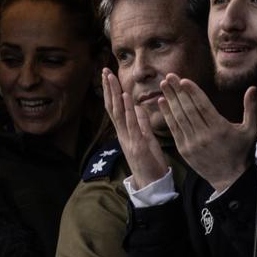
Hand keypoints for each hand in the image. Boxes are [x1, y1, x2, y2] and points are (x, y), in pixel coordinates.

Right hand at [103, 68, 167, 188]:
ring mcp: (128, 140)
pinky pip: (131, 125)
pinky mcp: (137, 145)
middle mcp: (123, 135)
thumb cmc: (150, 163)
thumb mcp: (147, 139)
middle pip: (112, 108)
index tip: (107, 76)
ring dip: (114, 95)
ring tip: (111, 78)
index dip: (110, 92)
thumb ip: (142, 123)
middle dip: (108, 89)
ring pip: (118, 114)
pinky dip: (128, 110)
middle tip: (104, 71)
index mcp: (124, 133)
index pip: (115, 109)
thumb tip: (139, 107)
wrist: (151, 184)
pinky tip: (125, 98)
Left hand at [159, 74, 256, 191]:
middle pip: (187, 109)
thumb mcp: (251, 131)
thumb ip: (251, 108)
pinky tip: (162, 103)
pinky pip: (173, 129)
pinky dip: (167, 115)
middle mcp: (204, 136)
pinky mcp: (184, 150)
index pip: (203, 106)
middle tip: (169, 76)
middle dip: (177, 91)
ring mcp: (192, 144)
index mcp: (220, 129)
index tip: (183, 80)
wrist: (230, 179)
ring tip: (164, 85)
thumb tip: (252, 88)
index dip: (192, 92)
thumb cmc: (242, 152)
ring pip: (178, 118)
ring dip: (170, 100)